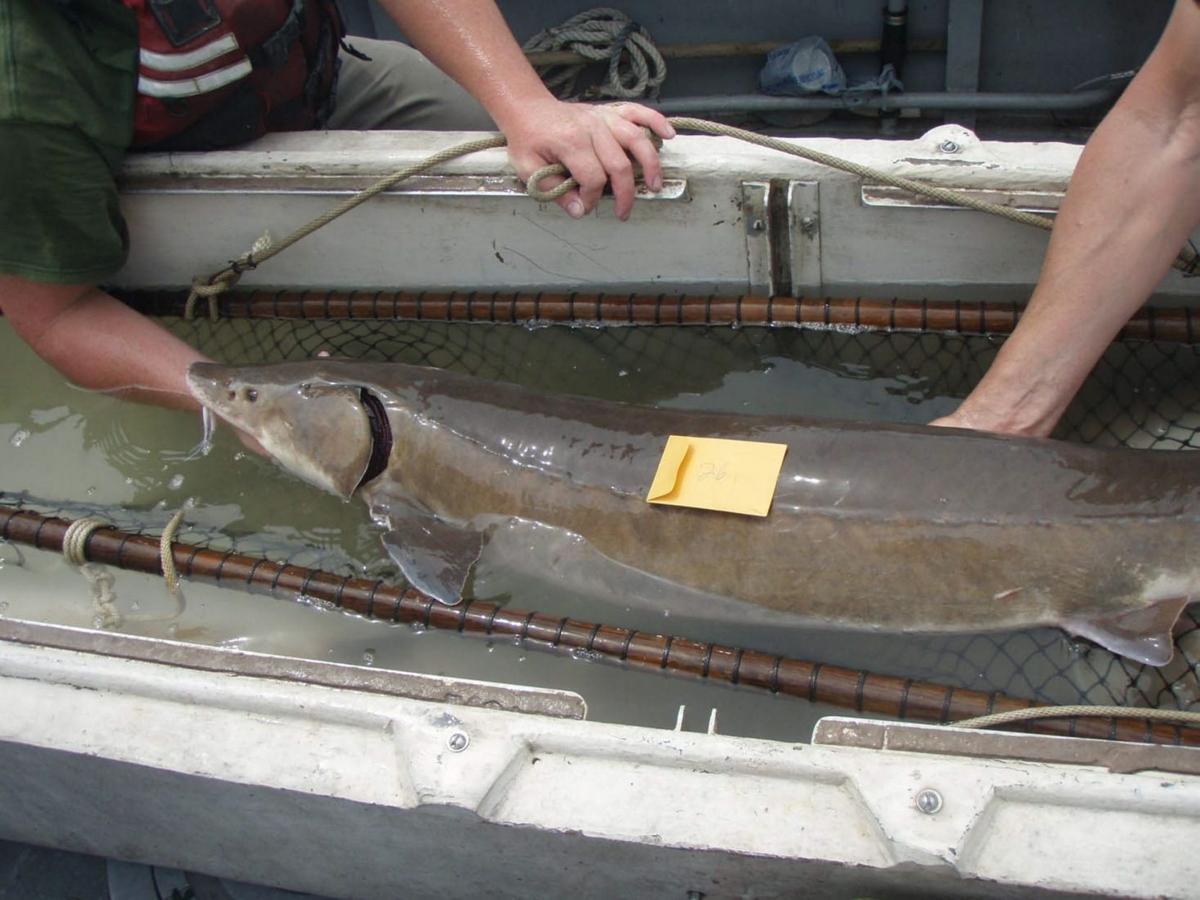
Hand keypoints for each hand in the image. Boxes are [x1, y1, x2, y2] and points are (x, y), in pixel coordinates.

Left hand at [501, 99, 674, 220]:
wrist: (527, 108)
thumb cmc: (527, 139)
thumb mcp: (528, 170)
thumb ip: (553, 192)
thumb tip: (580, 211)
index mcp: (571, 143)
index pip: (593, 178)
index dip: (591, 199)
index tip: (583, 206)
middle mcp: (592, 128)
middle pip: (619, 165)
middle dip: (624, 194)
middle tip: (623, 213)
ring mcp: (603, 118)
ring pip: (636, 140)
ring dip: (650, 164)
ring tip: (654, 186)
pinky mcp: (609, 111)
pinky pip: (638, 112)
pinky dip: (656, 121)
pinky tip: (668, 135)